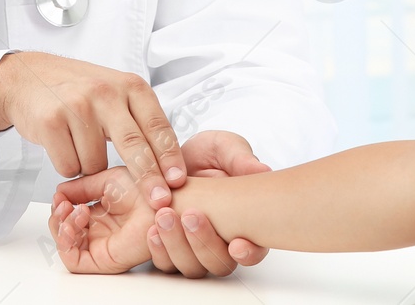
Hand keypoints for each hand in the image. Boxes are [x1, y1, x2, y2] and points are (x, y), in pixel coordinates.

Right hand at [0, 52, 184, 206]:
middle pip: (134, 146)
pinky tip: (62, 143)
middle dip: (149, 178)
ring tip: (79, 143)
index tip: (178, 181)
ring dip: (91, 167)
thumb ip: (139, 119)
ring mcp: (77, 106)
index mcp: (129, 86)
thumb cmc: (77, 89)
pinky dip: (68, 165)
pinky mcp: (51, 121)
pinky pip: (69, 166)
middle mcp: (106, 93)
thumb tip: (169, 162)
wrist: (27, 77)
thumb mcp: (116, 92)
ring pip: (97, 164)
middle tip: (159, 201)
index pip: (157, 125)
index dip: (170, 157)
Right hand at [49, 168, 155, 273]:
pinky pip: (73, 260)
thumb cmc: (147, 189)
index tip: (60, 194)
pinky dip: (65, 242)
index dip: (60, 206)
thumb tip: (59, 191)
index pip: (68, 216)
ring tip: (73, 210)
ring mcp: (100, 245)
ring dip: (60, 227)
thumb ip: (81, 187)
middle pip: (63, 232)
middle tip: (63, 203)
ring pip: (65, 246)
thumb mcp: (106, 180)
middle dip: (57, 217)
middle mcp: (98, 231)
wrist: (163, 201)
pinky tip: (74, 222)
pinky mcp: (103, 259)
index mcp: (100, 213)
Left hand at [147, 131, 269, 276]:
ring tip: (164, 217)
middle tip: (191, 215)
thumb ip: (240, 159)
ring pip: (192, 267)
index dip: (249, 253)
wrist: (171, 156)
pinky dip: (159, 251)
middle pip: (220, 263)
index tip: (236, 243)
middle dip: (205, 244)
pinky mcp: (170, 248)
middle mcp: (221, 242)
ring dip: (178, 246)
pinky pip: (165, 263)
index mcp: (245, 223)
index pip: (254, 250)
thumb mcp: (224, 148)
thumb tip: (262, 170)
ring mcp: (195, 249)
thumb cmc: (207, 154)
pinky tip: (152, 231)